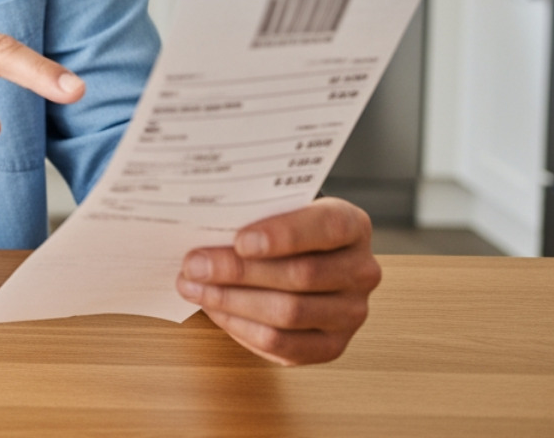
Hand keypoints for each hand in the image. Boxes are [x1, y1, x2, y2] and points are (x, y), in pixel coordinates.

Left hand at [174, 197, 381, 364]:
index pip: (328, 227)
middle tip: (194, 265)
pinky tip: (214, 309)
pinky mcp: (330, 346)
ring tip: (193, 286)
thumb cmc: (276, 228)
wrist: (295, 259)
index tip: (240, 240)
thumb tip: (201, 222)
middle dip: (239, 271)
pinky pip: (282, 345)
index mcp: (352, 225)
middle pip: (301, 275)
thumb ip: (250, 212)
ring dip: (232, 301)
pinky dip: (241, 327)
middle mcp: (361, 270)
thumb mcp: (272, 208)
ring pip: (289, 313)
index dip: (284, 235)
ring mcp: (350, 313)